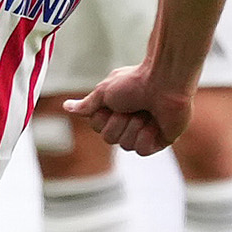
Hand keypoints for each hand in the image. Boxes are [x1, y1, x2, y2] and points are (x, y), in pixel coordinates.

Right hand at [65, 64, 194, 156]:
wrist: (165, 81)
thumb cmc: (135, 82)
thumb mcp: (104, 92)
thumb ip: (87, 104)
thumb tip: (66, 106)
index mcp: (116, 110)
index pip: (98, 128)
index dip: (103, 118)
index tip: (113, 103)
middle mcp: (129, 121)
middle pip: (110, 138)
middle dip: (119, 122)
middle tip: (132, 106)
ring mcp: (145, 131)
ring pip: (126, 146)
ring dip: (134, 126)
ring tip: (147, 112)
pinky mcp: (160, 140)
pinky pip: (143, 150)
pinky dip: (146, 136)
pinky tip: (155, 123)